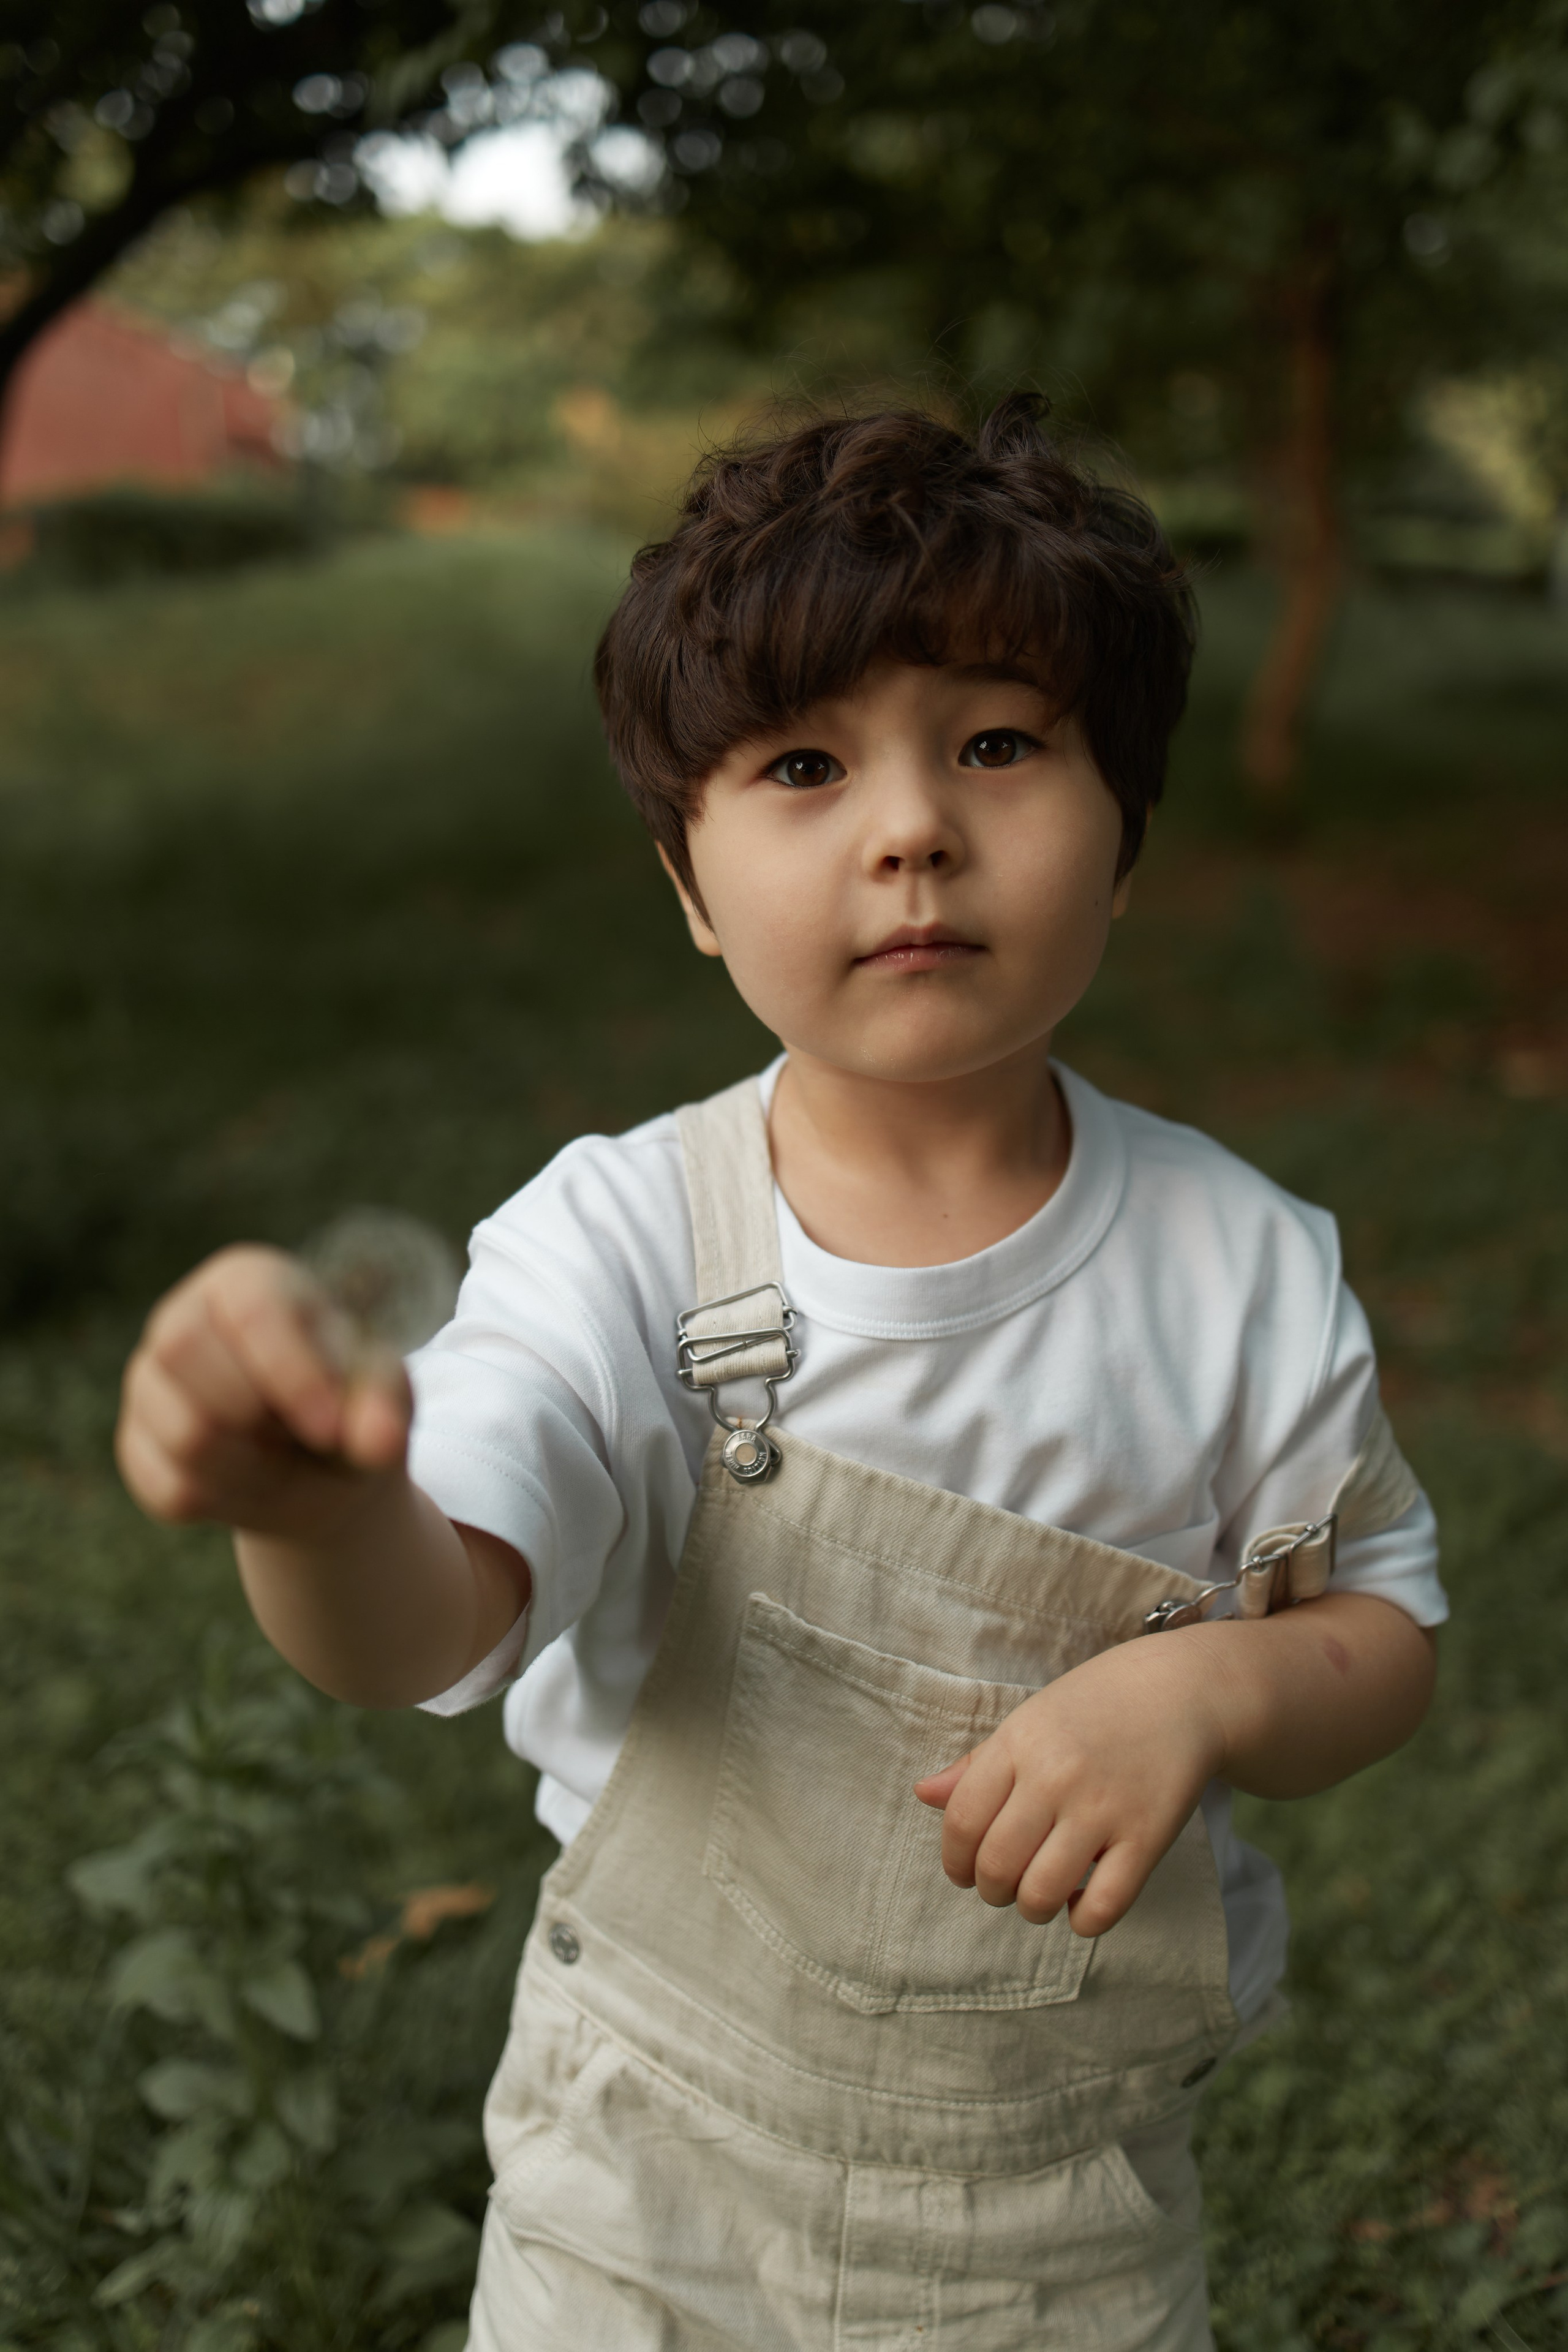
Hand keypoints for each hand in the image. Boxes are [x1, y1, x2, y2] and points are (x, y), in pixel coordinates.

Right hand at [116, 1245, 411, 1540]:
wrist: (325, 1466)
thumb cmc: (355, 1404)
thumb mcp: (384, 1397)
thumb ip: (384, 1409)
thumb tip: (379, 1440)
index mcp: (247, 1279)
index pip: (252, 1311)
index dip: (290, 1373)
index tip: (331, 1427)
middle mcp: (182, 1318)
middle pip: (185, 1353)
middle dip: (260, 1413)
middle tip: (312, 1436)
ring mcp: (148, 1384)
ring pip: (184, 1433)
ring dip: (255, 1465)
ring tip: (289, 1455)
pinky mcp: (136, 1447)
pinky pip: (172, 1489)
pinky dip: (230, 1501)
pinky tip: (257, 1480)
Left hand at [914, 1634, 1229, 1937]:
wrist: (1182, 1690)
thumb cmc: (1096, 1705)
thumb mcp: (1030, 1719)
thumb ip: (977, 1763)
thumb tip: (923, 1795)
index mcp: (1020, 1743)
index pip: (962, 1820)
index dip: (955, 1860)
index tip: (964, 1871)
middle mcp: (1056, 1776)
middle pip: (997, 1865)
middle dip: (991, 1889)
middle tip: (1004, 1884)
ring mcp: (1104, 1808)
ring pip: (1042, 1893)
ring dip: (1031, 1908)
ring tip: (1039, 1894)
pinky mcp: (1148, 1837)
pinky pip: (1103, 1907)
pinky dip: (1082, 1921)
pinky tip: (1081, 1901)